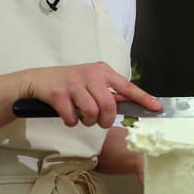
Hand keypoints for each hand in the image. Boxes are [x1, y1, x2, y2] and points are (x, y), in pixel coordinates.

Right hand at [19, 62, 158, 128]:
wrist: (37, 80)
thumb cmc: (69, 84)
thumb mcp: (91, 83)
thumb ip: (108, 93)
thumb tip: (129, 105)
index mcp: (102, 71)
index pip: (127, 86)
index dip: (143, 98)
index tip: (156, 108)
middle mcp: (90, 74)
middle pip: (109, 106)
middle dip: (105, 120)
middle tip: (99, 122)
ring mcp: (74, 83)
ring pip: (92, 113)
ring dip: (87, 122)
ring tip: (82, 117)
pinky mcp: (59, 93)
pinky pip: (73, 118)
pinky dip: (71, 122)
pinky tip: (67, 116)